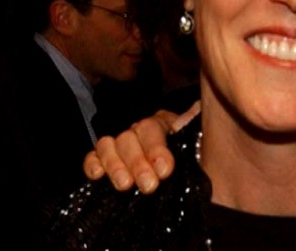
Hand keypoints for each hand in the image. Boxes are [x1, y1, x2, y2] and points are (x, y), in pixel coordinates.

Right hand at [84, 102, 199, 193]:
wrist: (192, 188)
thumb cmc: (197, 164)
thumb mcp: (202, 143)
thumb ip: (196, 124)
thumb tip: (201, 106)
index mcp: (163, 124)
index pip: (152, 128)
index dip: (156, 148)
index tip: (164, 169)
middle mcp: (139, 132)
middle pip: (129, 138)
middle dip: (137, 163)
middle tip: (148, 186)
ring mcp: (120, 148)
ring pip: (108, 145)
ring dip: (115, 165)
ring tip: (125, 185)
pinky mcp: (105, 165)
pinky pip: (93, 158)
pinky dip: (93, 164)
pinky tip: (97, 175)